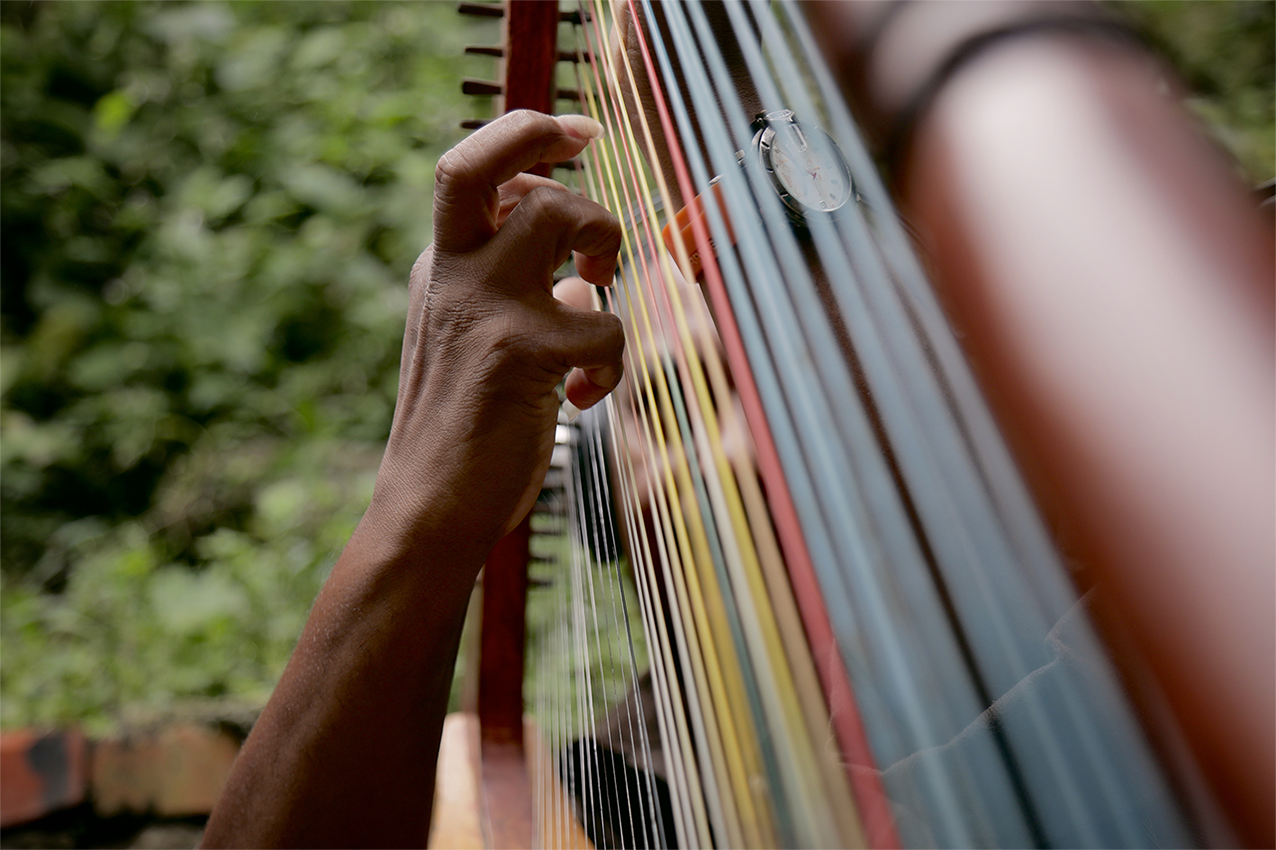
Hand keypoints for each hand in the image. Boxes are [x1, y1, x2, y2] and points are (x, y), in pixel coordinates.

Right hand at [370, 110, 624, 553]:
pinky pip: (603, 326)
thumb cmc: (463, 431)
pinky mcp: (520, 353)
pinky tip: (584, 396)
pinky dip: (611, 362)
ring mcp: (484, 307)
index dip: (525, 134)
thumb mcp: (478, 344)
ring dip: (604, 245)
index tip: (577, 131)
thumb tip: (584, 282)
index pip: (468, 169)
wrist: (429, 509)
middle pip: (494, 163)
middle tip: (593, 185)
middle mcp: (455, 273)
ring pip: (560, 215)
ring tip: (599, 300)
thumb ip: (521, 299)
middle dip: (552, 148)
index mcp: (443, 267)